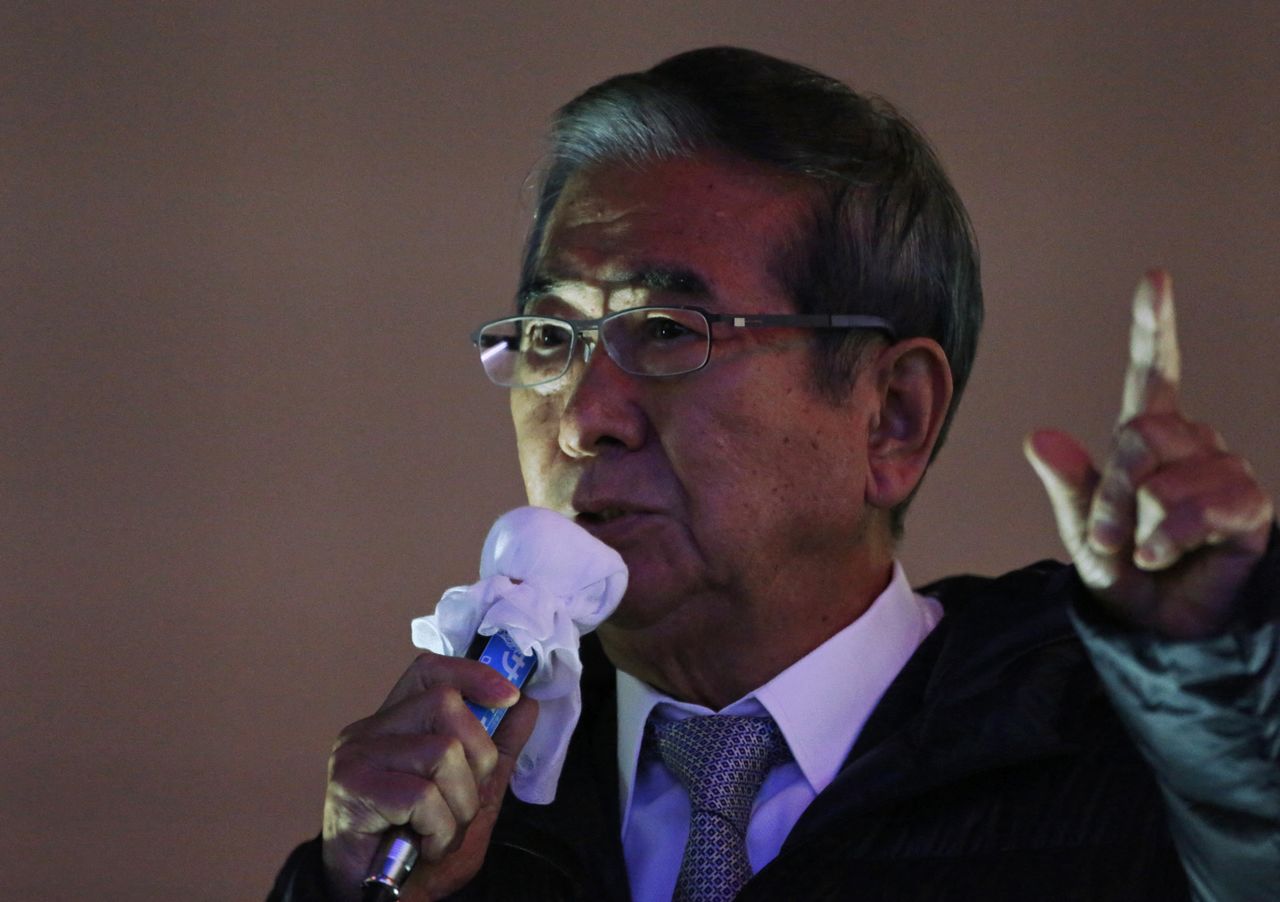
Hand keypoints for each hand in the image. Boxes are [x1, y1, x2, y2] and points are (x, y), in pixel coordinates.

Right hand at [321, 651, 538, 900]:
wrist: (379, 900)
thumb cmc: (418, 846)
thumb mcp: (472, 794)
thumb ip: (498, 750)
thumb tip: (526, 703)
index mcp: (394, 725)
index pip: (429, 670)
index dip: (472, 673)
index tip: (508, 698)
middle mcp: (369, 731)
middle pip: (445, 704)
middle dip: (477, 758)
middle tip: (462, 802)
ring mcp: (356, 756)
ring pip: (441, 751)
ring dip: (459, 804)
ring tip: (440, 831)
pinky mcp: (352, 788)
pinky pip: (422, 794)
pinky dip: (438, 828)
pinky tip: (423, 845)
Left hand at [1025, 271, 1273, 637]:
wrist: (1158, 624)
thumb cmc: (1124, 569)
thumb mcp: (1082, 530)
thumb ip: (1066, 483)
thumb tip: (1040, 436)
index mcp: (1147, 435)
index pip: (1153, 371)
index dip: (1154, 326)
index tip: (1155, 278)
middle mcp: (1192, 442)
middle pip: (1140, 433)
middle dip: (1114, 492)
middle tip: (1115, 532)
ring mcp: (1224, 470)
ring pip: (1162, 476)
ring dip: (1138, 523)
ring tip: (1145, 549)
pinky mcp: (1249, 506)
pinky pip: (1197, 509)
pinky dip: (1167, 540)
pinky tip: (1165, 556)